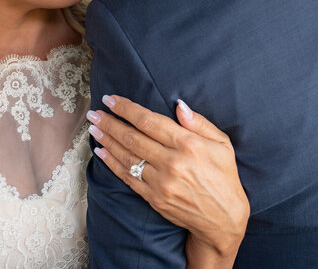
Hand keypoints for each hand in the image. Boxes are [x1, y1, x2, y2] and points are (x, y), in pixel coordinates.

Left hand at [86, 95, 248, 262]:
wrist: (223, 219)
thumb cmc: (224, 176)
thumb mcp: (222, 144)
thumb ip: (199, 123)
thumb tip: (178, 104)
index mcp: (188, 145)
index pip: (150, 121)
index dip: (127, 109)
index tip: (110, 99)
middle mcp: (172, 162)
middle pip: (133, 137)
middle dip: (110, 122)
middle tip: (94, 112)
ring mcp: (161, 182)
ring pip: (127, 156)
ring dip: (107, 140)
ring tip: (93, 127)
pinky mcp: (153, 198)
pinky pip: (128, 177)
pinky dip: (112, 163)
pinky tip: (101, 152)